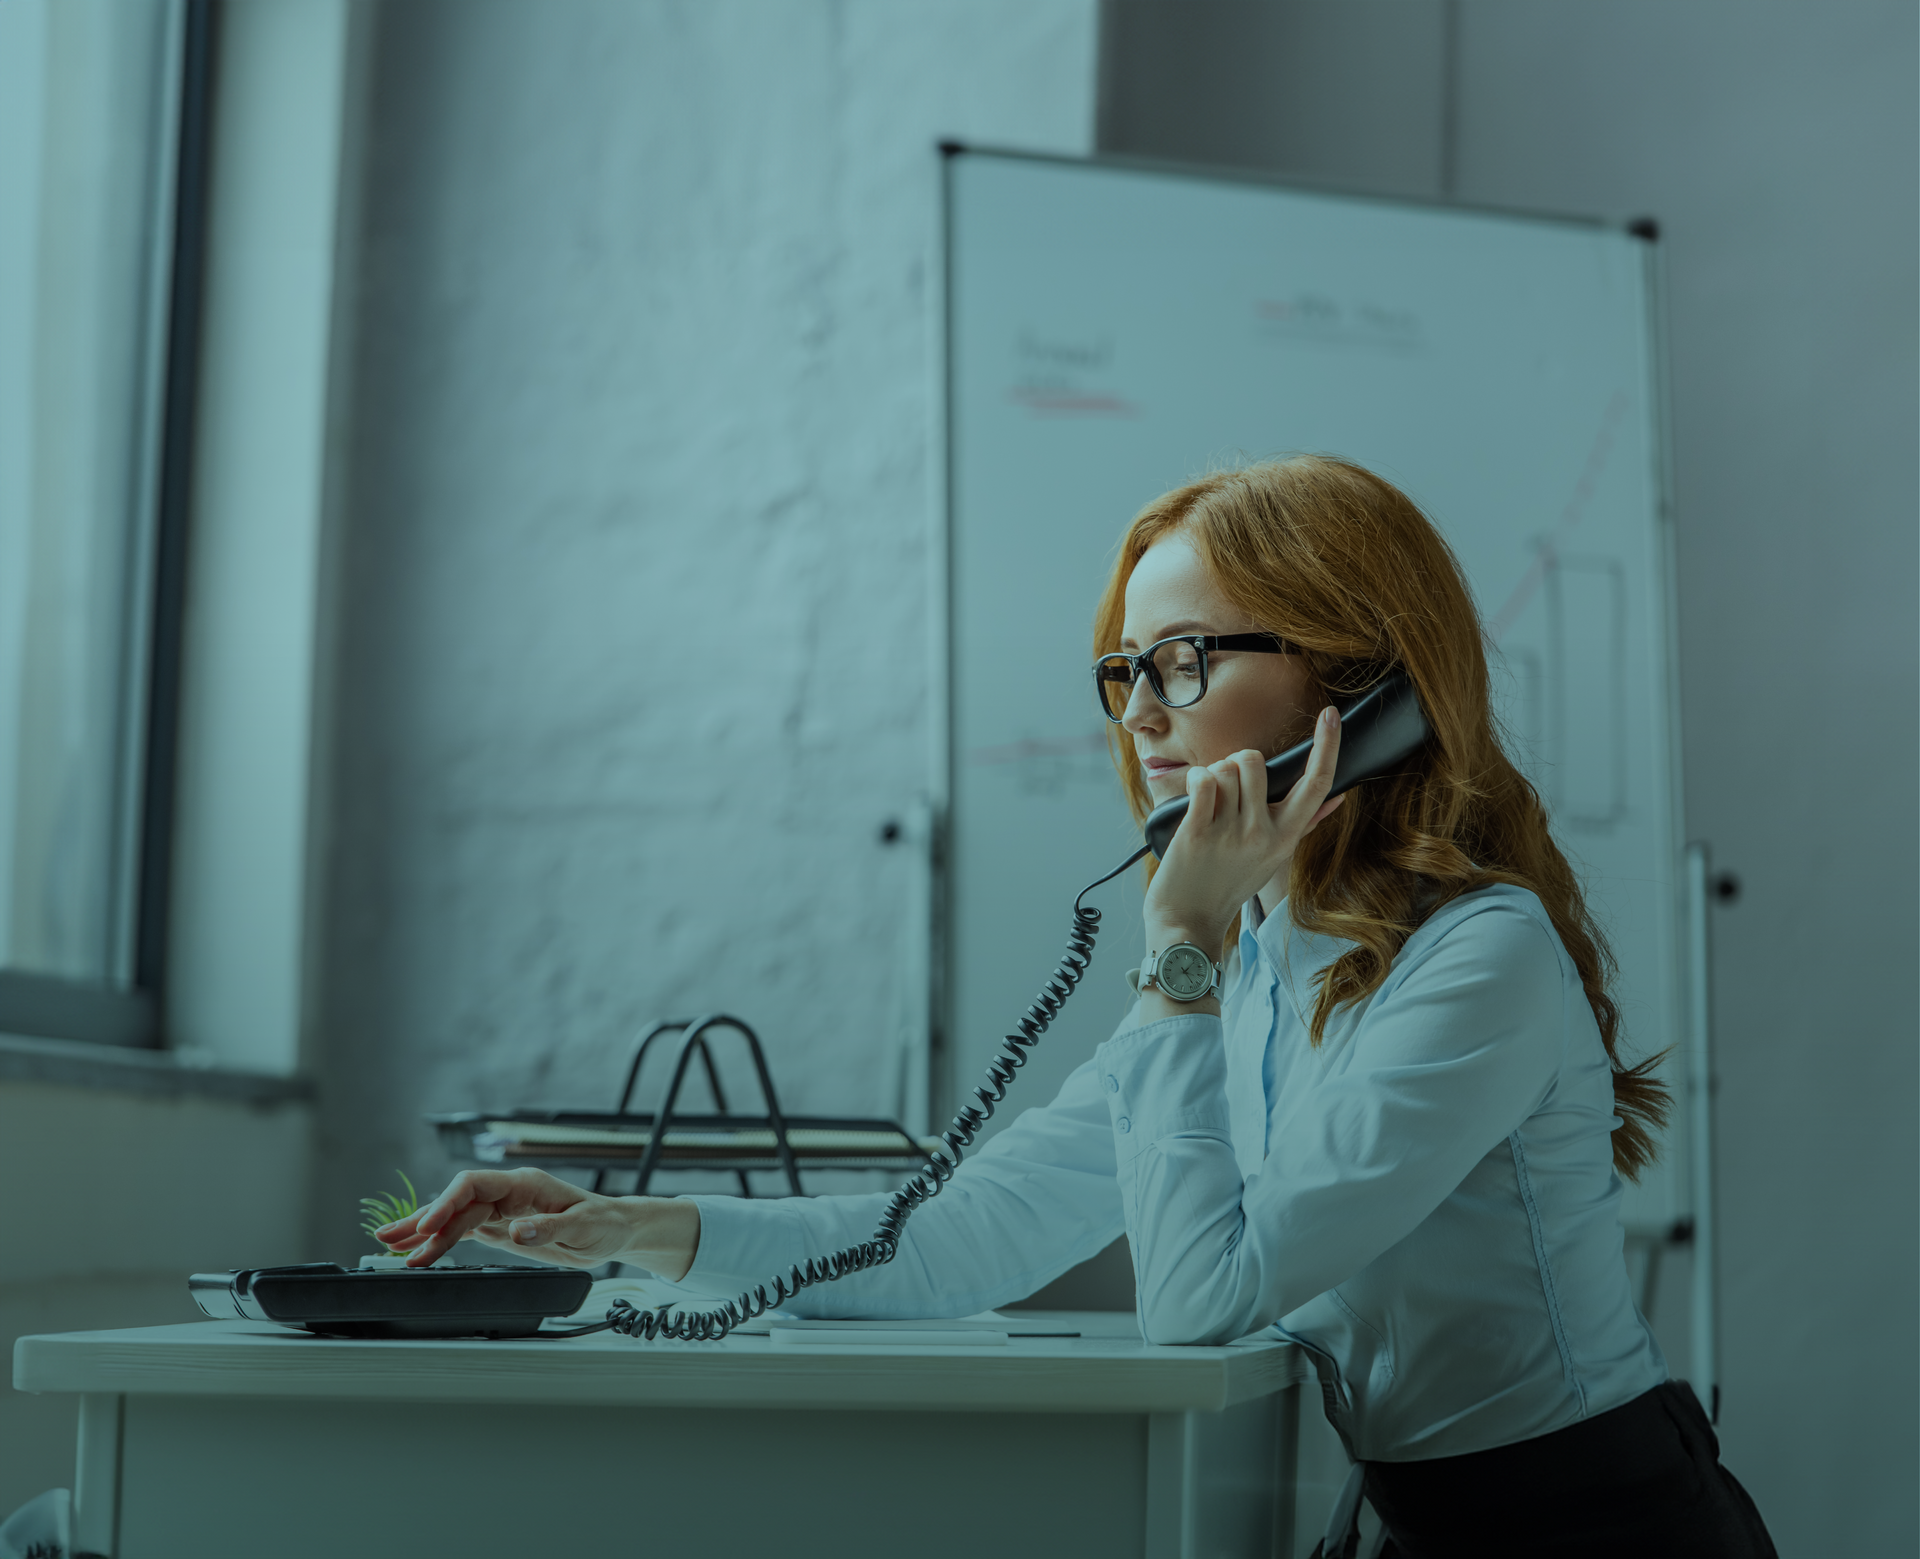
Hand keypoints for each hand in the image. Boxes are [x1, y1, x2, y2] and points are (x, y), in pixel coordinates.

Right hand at [375, 1168, 700, 1280]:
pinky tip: (419, 1250)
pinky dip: (440, 1240)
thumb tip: (518, 1230)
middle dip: (423, 1219)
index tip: (428, 1225)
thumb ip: (550, 1228)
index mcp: (525, 1184)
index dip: (447, 1202)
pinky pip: (464, 1230)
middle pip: (457, 1202)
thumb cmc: (604, 1222)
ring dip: (424, 1231)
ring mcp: (503, 1209)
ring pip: (455, 1216)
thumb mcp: (584, 1228)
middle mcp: (509, 1193)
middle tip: (390, 1240)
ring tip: (390, 1245)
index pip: (475, 1185)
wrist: (615, 1230)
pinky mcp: (501, 1227)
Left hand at [1141, 706, 1346, 956]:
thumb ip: (1303, 824)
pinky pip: (1203, 781)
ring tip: (1208, 802)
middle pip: (1256, 762)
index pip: (1317, 784)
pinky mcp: (1198, 833)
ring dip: (1212, 775)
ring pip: (1226, 768)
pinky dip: (1194, 780)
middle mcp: (1263, 834)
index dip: (1327, 746)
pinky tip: (1193, 797)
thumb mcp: (1274, 855)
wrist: (1189, 918)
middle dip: (1236, 762)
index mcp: (1286, 836)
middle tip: (1227, 787)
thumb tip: (1338, 799)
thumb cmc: (1230, 882)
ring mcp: (1231, 834)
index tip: (1330, 715)